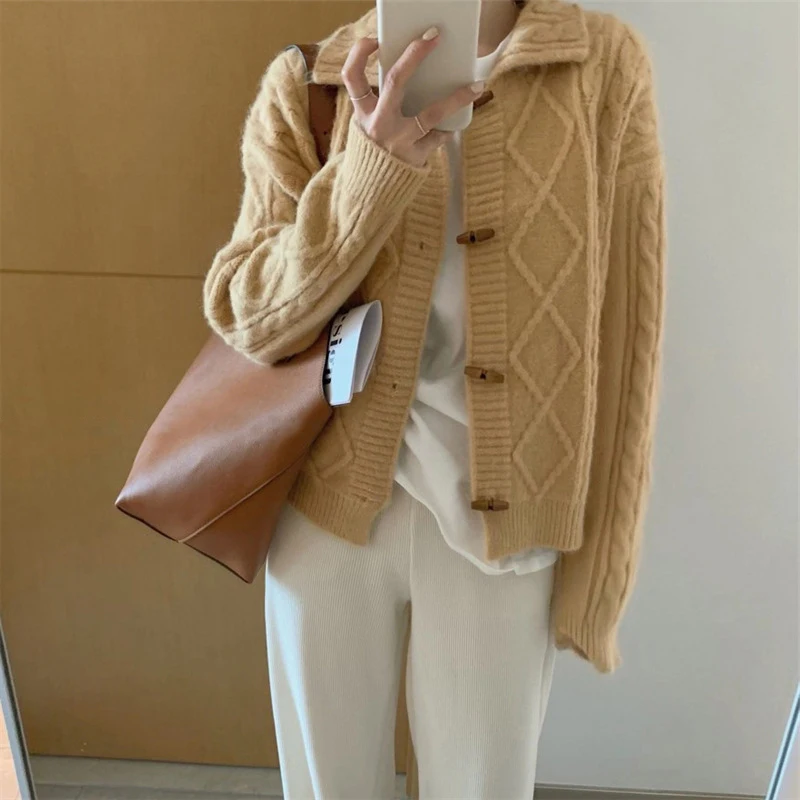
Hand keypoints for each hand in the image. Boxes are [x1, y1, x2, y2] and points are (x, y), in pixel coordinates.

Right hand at [341, 28, 485, 167]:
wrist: (370, 192)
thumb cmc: (376, 148)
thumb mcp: (369, 124)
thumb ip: (382, 102)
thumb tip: (412, 72)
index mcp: (363, 113)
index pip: (352, 77)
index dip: (359, 54)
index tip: (374, 39)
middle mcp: (379, 124)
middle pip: (395, 82)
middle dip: (415, 55)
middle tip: (433, 38)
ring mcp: (398, 141)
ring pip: (430, 113)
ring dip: (456, 98)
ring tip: (476, 86)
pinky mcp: (415, 157)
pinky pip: (438, 137)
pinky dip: (448, 128)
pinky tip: (457, 121)